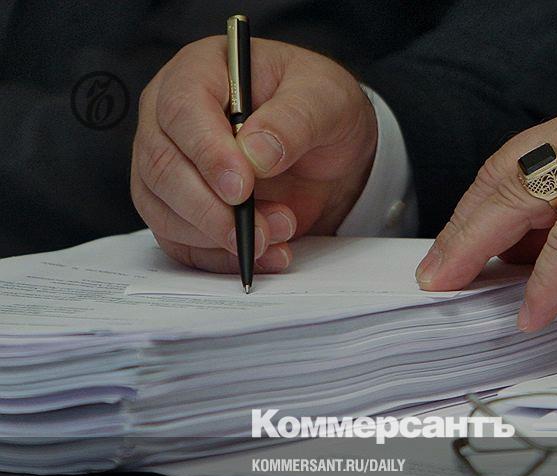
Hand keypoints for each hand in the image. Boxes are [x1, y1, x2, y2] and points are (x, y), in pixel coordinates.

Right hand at [131, 36, 376, 272]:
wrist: (330, 148)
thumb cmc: (321, 107)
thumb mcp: (326, 99)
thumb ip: (295, 119)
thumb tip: (255, 153)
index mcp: (200, 71)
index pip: (181, 109)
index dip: (207, 152)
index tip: (242, 187)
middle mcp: (170, 118)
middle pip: (161, 167)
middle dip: (212, 209)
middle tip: (262, 228)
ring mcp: (167, 166)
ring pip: (163, 211)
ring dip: (219, 236)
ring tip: (280, 232)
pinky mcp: (179, 210)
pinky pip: (181, 244)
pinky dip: (221, 259)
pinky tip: (266, 256)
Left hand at [416, 93, 556, 331]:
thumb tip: (524, 252)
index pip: (514, 162)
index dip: (476, 207)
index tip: (453, 245)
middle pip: (508, 176)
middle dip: (464, 229)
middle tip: (436, 271)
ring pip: (527, 200)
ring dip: (483, 249)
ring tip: (458, 286)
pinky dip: (546, 280)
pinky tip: (531, 310)